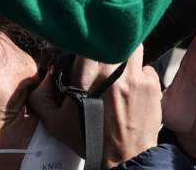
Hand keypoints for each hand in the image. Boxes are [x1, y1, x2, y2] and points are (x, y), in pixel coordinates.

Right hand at [29, 45, 161, 165]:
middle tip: (108, 52)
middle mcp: (112, 73)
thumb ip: (42, 96)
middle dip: (111, 43)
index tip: (90, 43)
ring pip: (134, 48)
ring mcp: (135, 77)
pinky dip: (140, 74)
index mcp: (86, 78)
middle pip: (115, 38)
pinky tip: (134, 90)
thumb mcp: (55, 122)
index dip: (90, 40)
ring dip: (127, 54)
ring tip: (121, 70)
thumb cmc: (88, 139)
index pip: (90, 42)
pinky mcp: (152, 83)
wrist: (123, 157)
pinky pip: (146, 68)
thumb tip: (49, 71)